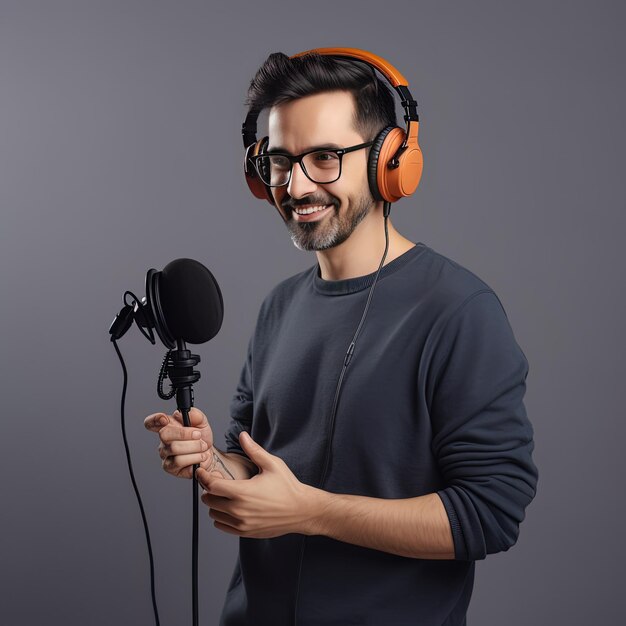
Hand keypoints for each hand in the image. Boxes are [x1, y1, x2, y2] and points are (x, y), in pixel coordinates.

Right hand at [144, 407, 215, 478]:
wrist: (209, 454)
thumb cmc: (202, 438)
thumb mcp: (202, 423)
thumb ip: (194, 415)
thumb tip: (179, 413)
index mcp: (167, 427)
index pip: (151, 423)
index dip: (154, 420)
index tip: (165, 419)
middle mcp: (163, 441)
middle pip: (164, 435)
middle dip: (185, 434)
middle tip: (199, 435)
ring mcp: (166, 455)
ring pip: (175, 449)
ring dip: (194, 447)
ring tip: (202, 447)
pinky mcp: (170, 468)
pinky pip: (180, 462)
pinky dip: (195, 458)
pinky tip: (200, 457)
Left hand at [196, 430, 321, 537]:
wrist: (301, 510)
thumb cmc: (288, 486)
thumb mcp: (272, 464)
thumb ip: (254, 450)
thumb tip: (242, 435)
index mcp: (243, 492)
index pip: (211, 486)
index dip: (204, 477)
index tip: (203, 472)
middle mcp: (239, 510)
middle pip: (209, 500)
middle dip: (209, 490)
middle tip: (216, 482)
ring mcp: (241, 524)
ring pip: (213, 514)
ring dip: (215, 504)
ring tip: (224, 495)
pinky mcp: (245, 532)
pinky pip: (221, 526)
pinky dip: (221, 517)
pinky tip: (230, 507)